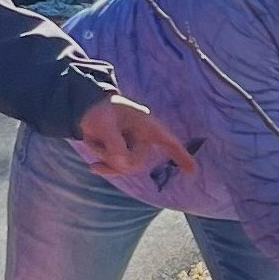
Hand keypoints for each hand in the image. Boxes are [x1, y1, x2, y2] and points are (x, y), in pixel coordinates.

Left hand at [76, 95, 193, 178]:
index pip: (168, 142)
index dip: (181, 156)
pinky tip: (94, 167)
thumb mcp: (104, 121)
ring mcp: (132, 147)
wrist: (85, 109)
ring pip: (125, 166)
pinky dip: (106, 168)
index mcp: (146, 125)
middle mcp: (142, 138)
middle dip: (116, 157)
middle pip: (136, 161)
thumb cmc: (99, 109)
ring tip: (95, 140)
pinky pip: (117, 169)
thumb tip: (122, 164)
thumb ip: (113, 142)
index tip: (193, 171)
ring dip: (106, 157)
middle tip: (100, 140)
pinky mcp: (121, 154)